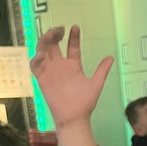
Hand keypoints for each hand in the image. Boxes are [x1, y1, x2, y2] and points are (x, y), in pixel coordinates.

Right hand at [30, 26, 112, 145]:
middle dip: (55, 35)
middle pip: (54, 45)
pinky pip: (35, 66)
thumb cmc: (84, 103)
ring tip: (50, 35)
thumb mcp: (95, 84)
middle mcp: (60, 66)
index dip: (73, 37)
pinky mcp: (42, 79)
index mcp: (73, 66)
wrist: (74, 118)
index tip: (75, 27)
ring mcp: (50, 71)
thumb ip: (101, 70)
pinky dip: (36, 58)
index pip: (72, 47)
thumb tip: (111, 58)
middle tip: (59, 29)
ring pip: (43, 51)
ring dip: (45, 41)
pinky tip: (42, 55)